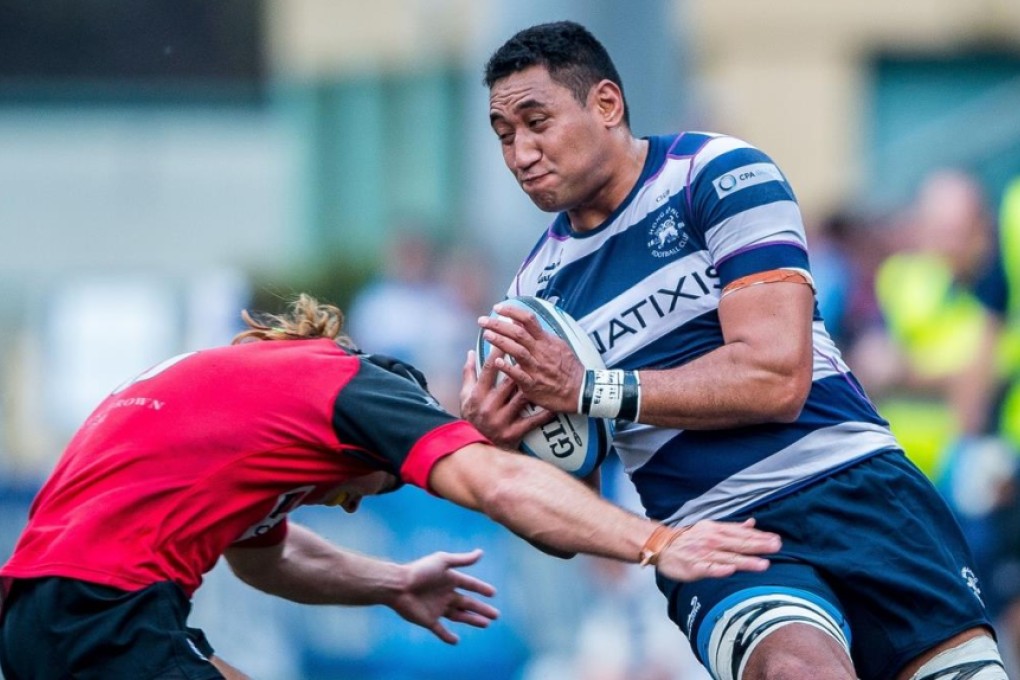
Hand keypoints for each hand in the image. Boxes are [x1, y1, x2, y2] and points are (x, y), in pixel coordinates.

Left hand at [388, 549, 499, 643]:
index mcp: (450, 580)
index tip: (493, 593)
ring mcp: (438, 608)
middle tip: (496, 615)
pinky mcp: (429, 620)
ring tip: (486, 624)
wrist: (398, 586)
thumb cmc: (420, 571)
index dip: (481, 589)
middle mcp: (446, 595)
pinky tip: (456, 641)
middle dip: (482, 609)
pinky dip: (448, 636)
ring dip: (472, 620)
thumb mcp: (443, 561)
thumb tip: (481, 553)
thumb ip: (462, 560)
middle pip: (468, 603)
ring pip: (459, 616)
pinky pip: (440, 630)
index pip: (470, 585)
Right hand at [460, 348, 554, 448]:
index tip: (509, 336)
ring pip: (521, 398)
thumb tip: (471, 352)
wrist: (474, 450)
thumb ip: (469, 374)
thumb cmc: (471, 418)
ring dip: (534, 386)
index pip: (489, 368)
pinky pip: (532, 421)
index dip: (499, 351)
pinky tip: (554, 406)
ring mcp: (501, 420)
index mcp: (477, 395)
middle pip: (508, 380)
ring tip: (547, 374)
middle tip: (535, 351)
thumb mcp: (465, 396)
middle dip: (521, 365)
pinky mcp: (513, 433)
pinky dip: (544, 414)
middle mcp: (489, 406)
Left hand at [475, 303, 586, 413]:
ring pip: (517, 351)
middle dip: (498, 325)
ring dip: (500, 342)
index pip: (528, 320)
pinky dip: (508, 368)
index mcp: (546, 341)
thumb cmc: (568, 368)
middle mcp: (540, 352)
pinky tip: (496, 362)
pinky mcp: (533, 385)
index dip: (512, 311)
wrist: (580, 390)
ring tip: (486, 335)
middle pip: (518, 333)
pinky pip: (519, 376)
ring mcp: (536, 368)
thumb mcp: (557, 346)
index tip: (498, 308)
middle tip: (482, 321)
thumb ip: (538, 335)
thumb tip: (518, 323)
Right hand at [654, 518, 780, 581]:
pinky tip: (729, 571)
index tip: (776, 540)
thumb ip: (733, 528)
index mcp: (716, 530)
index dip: (759, 537)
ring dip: (745, 561)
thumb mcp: (711, 528)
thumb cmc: (690, 539)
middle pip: (738, 544)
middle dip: (758, 546)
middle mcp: (711, 541)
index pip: (742, 534)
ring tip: (763, 564)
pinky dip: (718, 569)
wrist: (663, 545)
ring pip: (727, 558)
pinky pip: (707, 569)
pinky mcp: (693, 567)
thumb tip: (753, 523)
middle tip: (776, 547)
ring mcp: (702, 554)